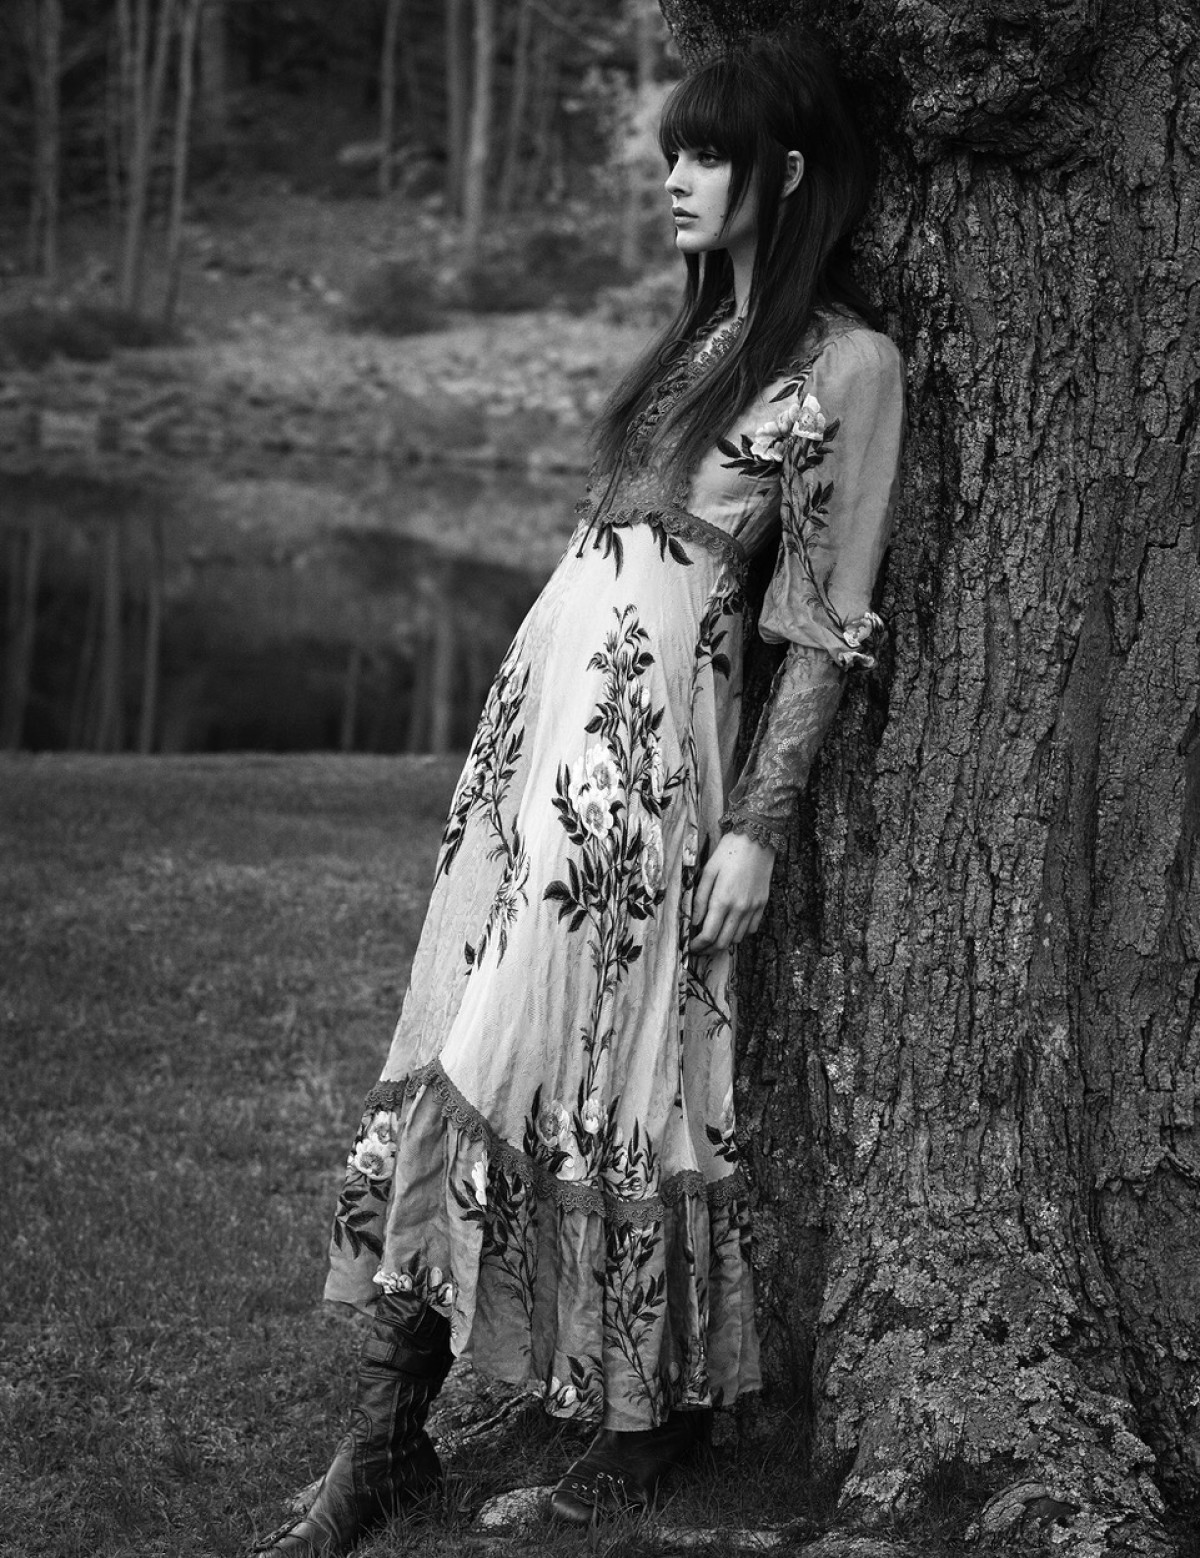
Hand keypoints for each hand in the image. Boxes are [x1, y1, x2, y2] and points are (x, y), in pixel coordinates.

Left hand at [689, 832, 775, 953]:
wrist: (757, 839)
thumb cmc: (728, 852)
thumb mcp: (708, 871)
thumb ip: (700, 899)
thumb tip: (694, 922)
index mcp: (722, 900)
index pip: (708, 935)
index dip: (698, 946)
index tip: (691, 947)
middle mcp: (740, 908)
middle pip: (723, 942)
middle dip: (709, 949)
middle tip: (700, 947)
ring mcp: (753, 907)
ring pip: (738, 938)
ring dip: (724, 942)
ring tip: (714, 937)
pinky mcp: (763, 904)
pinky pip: (752, 929)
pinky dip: (740, 933)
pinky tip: (731, 926)